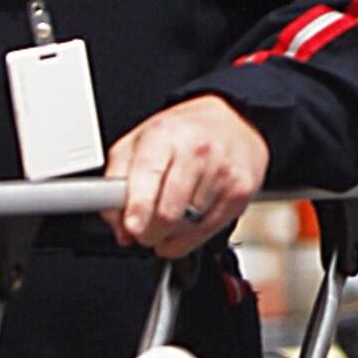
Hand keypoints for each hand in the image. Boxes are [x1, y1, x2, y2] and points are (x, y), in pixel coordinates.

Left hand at [106, 94, 268, 253]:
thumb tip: (119, 226)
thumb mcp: (137, 143)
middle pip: (169, 212)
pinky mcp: (241, 189)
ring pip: (188, 226)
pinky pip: (209, 229)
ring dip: (173, 232)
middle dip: (151, 232)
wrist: (234, 122)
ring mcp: (222, 170)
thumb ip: (116, 183)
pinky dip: (193, 234)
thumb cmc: (182, 135)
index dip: (138, 209)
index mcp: (164, 135)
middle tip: (145, 230)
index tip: (132, 228)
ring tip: (173, 212)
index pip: (148, 177)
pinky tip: (190, 217)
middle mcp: (196, 150)